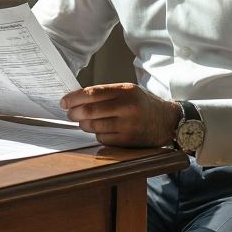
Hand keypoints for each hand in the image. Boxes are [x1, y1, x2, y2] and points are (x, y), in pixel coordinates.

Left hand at [60, 83, 181, 147]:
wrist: (167, 121)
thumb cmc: (143, 104)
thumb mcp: (129, 91)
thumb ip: (106, 93)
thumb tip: (78, 98)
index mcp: (126, 91)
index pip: (93, 93)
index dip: (74, 98)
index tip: (64, 102)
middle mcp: (127, 107)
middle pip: (90, 111)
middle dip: (74, 113)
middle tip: (69, 113)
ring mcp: (128, 125)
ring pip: (94, 126)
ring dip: (83, 124)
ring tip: (83, 121)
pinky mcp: (127, 140)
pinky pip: (102, 138)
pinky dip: (97, 134)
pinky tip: (100, 130)